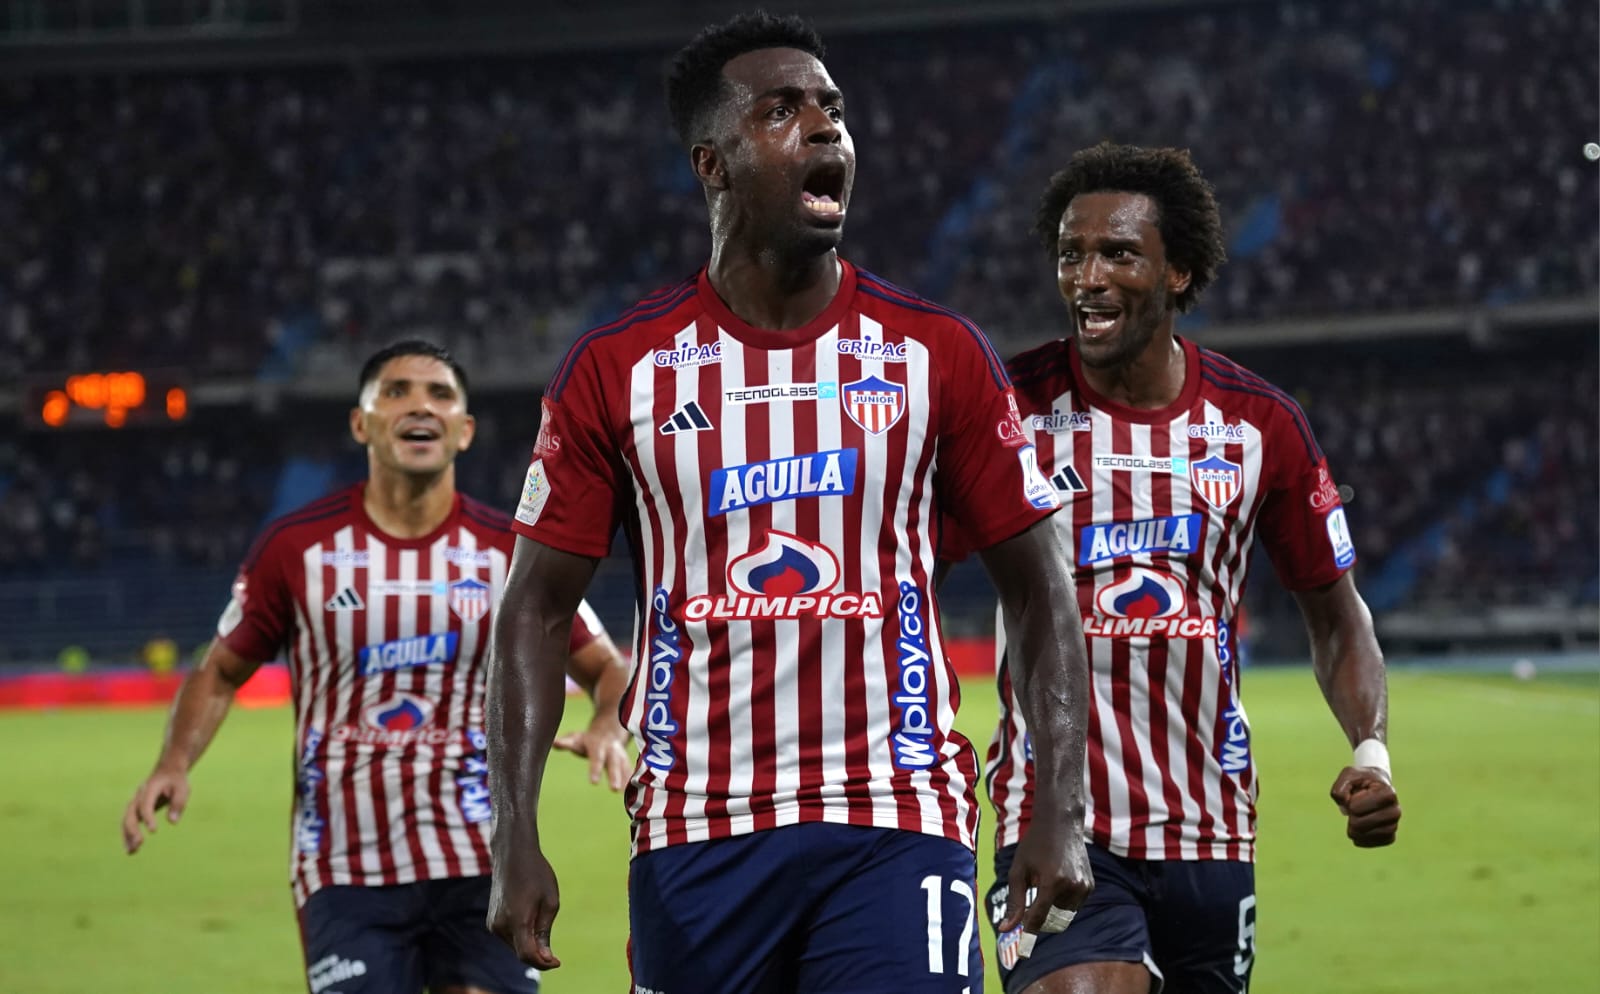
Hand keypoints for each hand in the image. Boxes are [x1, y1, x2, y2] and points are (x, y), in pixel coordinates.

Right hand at [122, 766, 190, 853]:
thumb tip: (173, 822)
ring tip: (131, 852)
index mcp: (149, 788)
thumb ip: (178, 803)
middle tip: (139, 843)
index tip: (153, 831)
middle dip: (133, 829)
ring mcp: (135, 802)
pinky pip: (128, 823)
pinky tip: (131, 849)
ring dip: (127, 836)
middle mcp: (138, 796)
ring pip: (126, 821)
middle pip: (130, 814)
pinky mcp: (135, 809)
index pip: (145, 805)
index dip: (148, 818)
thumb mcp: (183, 788)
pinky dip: (128, 836)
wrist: (168, 770)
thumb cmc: (176, 780)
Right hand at [487, 847, 561, 969]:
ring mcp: (493, 924)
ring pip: (515, 946)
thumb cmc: (536, 874)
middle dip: (538, 953)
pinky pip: (509, 937)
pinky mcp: (491, 921)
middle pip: (521, 952)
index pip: (527, 955)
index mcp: (517, 920)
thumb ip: (545, 932)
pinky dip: (521, 936)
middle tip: (553, 943)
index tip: (557, 961)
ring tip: (539, 917)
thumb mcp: (550, 902)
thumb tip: (545, 957)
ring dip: (529, 943)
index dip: (543, 963)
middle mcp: (500, 925)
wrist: (512, 854)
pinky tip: (529, 917)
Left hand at [553, 717, 631, 790]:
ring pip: (624, 767)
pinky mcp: (626, 762)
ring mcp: (620, 755)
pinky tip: (637, 793)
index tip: (594, 782)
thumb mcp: (576, 738)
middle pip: (613, 763)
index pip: (596, 758)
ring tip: (626, 793)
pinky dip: (634, 781)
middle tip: (615, 790)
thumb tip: (554, 742)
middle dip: (614, 776)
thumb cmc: (587, 739)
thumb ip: (566, 742)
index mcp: (597, 745)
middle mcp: (611, 750)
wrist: (608, 730)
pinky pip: (631, 771)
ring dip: (626, 780)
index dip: (595, 769)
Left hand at [999, 813, 1094, 933]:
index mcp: (1051, 882)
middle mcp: (1071, 886)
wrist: (1061, 823)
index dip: (1029, 934)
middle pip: (1052, 920)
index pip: (1039, 918)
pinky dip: (1062, 902)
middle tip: (1030, 902)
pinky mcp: (1090, 886)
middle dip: (1040, 918)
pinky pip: (1073, 906)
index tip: (1022, 951)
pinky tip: (1056, 880)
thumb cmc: (1034, 846)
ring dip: (1051, 909)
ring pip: (1063, 915)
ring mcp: (1084, 887)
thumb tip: (1006, 930)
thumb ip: (1014, 903)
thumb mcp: (1018, 871)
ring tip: (1044, 884)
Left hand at [1330, 766, 1400, 847]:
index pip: (1355, 808)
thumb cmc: (1361, 779)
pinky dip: (1362, 840)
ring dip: (1354, 831)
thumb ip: (1340, 788)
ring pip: (1368, 836)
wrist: (1375, 785)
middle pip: (1360, 824)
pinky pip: (1375, 843)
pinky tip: (1358, 832)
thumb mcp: (1348, 775)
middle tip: (1352, 811)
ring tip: (1353, 822)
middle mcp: (1395, 810)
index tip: (1355, 796)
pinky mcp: (1391, 835)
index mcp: (1387, 793)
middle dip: (1350, 818)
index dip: (1348, 804)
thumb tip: (1345, 807)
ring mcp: (1394, 824)